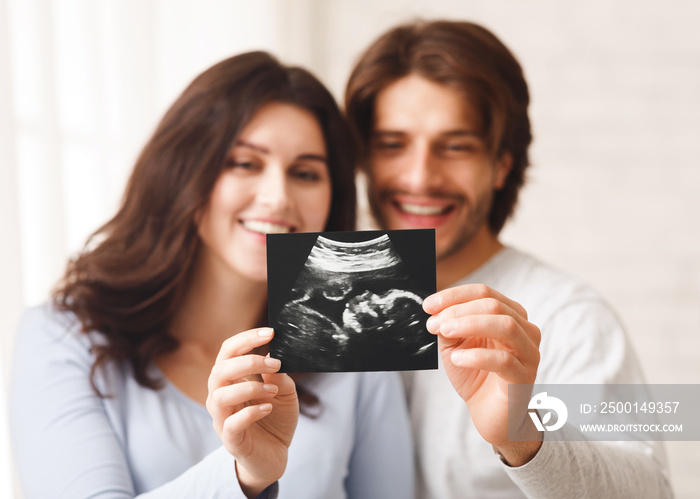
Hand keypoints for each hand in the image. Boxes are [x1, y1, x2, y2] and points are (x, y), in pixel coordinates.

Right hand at [206, 327, 298, 496]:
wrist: (275, 456)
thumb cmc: (275, 418)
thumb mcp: (284, 392)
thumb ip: (278, 375)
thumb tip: (274, 356)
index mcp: (231, 379)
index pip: (228, 351)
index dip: (246, 339)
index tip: (271, 333)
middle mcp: (221, 396)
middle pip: (220, 370)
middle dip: (248, 362)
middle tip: (275, 363)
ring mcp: (223, 419)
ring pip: (220, 396)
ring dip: (249, 388)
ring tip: (272, 390)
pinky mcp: (231, 440)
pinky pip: (231, 424)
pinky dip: (251, 413)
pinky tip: (268, 408)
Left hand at [424, 284, 541, 463]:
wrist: (490, 415)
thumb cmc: (475, 375)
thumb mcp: (456, 345)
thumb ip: (450, 326)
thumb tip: (436, 312)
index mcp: (510, 316)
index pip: (485, 293)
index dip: (454, 295)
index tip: (428, 305)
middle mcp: (525, 330)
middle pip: (494, 306)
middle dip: (459, 310)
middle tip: (434, 323)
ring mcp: (528, 353)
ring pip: (505, 326)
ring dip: (469, 324)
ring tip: (444, 332)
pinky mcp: (524, 378)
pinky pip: (503, 360)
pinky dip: (476, 356)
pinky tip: (457, 359)